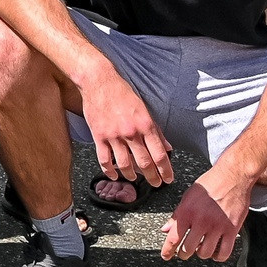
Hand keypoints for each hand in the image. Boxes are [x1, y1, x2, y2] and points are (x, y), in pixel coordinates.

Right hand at [80, 73, 174, 191]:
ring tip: (135, 179)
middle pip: (145, 163)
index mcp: (145, 125)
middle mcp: (131, 132)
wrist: (99, 82)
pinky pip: (105, 160)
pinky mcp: (98, 136)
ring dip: (132, 176)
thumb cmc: (122, 93)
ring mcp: (113, 136)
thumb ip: (156, 130)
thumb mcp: (145, 109)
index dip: (166, 170)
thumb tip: (167, 147)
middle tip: (156, 184)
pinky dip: (110, 171)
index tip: (168, 179)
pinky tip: (114, 175)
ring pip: (125, 165)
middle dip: (153, 177)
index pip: (159, 154)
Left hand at [162, 169, 253, 262]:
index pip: (173, 238)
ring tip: (201, 249)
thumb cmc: (209, 184)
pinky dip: (218, 257)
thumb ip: (177, 215)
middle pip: (188, 249)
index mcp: (187, 212)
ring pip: (205, 253)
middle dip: (184, 254)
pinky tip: (216, 253)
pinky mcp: (232, 229)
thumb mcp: (188, 196)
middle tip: (184, 252)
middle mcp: (201, 221)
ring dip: (201, 254)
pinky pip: (224, 252)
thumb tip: (165, 229)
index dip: (167, 251)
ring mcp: (217, 226)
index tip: (166, 256)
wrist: (232, 176)